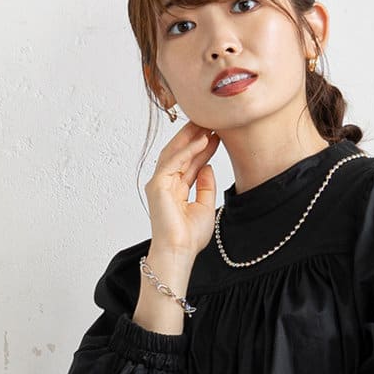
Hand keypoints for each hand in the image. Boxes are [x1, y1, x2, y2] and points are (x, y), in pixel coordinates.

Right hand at [145, 122, 221, 261]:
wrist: (179, 252)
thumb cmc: (189, 237)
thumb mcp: (204, 206)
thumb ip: (205, 186)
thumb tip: (207, 166)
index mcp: (175, 189)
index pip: (189, 162)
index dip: (202, 148)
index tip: (216, 135)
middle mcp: (165, 183)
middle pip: (180, 153)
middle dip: (194, 136)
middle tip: (210, 121)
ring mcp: (159, 183)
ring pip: (174, 152)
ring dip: (190, 137)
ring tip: (206, 123)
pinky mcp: (157, 185)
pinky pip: (173, 162)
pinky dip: (187, 150)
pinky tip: (201, 140)